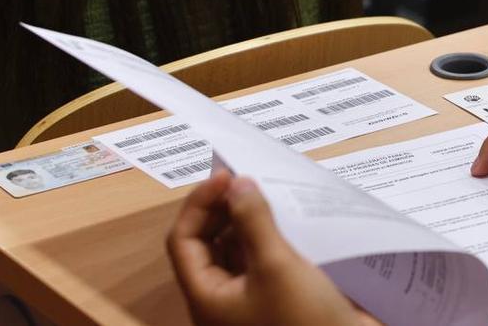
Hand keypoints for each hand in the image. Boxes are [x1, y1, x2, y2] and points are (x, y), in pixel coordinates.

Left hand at [167, 170, 379, 325]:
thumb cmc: (304, 319)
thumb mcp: (276, 266)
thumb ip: (254, 221)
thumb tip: (238, 183)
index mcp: (207, 297)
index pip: (183, 241)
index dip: (200, 204)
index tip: (229, 175)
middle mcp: (223, 298)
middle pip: (207, 244)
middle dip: (224, 209)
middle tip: (250, 179)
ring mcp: (251, 299)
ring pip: (238, 249)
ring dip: (250, 220)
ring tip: (271, 192)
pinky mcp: (279, 296)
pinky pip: (265, 259)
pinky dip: (272, 235)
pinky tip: (292, 217)